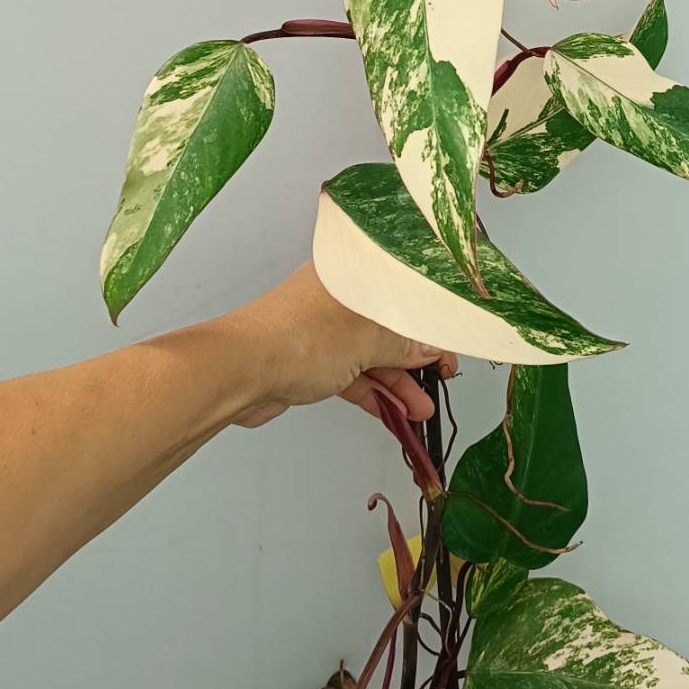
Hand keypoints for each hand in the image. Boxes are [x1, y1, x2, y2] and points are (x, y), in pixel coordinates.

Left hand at [217, 262, 456, 429]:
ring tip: (420, 412)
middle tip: (439, 384)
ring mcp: (321, 332)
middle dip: (415, 361)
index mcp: (351, 276)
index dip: (429, 322)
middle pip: (386, 328)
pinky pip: (351, 376)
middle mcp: (336, 300)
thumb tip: (432, 350)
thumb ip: (404, 346)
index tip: (449, 348)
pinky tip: (394, 412)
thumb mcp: (367, 339)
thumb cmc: (298, 337)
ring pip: (370, 357)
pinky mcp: (309, 362)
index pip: (401, 294)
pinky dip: (373, 393)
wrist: (239, 371)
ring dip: (397, 384)